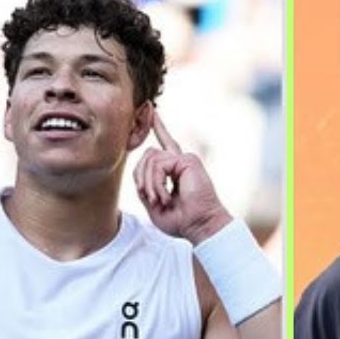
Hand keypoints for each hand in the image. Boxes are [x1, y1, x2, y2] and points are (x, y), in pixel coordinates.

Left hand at [131, 112, 232, 243]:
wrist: (200, 225)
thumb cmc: (181, 220)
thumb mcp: (154, 204)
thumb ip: (145, 186)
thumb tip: (139, 174)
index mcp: (175, 169)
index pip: (165, 145)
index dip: (159, 128)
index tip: (153, 113)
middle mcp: (181, 161)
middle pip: (147, 156)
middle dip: (141, 178)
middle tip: (149, 198)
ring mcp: (185, 159)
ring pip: (150, 160)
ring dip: (149, 184)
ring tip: (159, 200)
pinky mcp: (187, 160)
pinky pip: (158, 165)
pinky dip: (156, 183)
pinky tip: (164, 196)